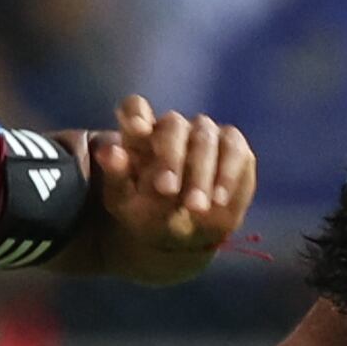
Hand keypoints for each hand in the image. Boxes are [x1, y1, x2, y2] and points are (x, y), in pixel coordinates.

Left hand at [90, 95, 257, 258]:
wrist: (181, 237)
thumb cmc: (147, 213)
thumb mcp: (124, 202)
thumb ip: (117, 176)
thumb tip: (110, 153)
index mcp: (140, 134)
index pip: (135, 108)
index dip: (137, 115)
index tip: (137, 130)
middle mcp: (174, 128)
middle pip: (173, 125)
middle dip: (171, 157)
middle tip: (166, 190)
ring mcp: (206, 134)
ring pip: (206, 136)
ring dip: (201, 172)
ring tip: (195, 207)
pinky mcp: (233, 147)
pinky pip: (235, 150)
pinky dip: (228, 174)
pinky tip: (219, 200)